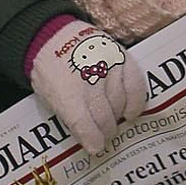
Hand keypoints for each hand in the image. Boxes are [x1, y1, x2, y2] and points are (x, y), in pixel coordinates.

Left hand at [29, 19, 146, 153]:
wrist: (52, 35)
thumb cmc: (50, 71)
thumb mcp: (50, 98)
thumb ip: (70, 118)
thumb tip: (90, 139)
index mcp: (67, 92)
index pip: (84, 124)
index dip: (93, 140)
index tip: (96, 149)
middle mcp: (90, 79)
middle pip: (105, 116)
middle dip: (106, 131)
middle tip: (106, 138)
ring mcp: (107, 65)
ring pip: (120, 102)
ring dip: (118, 118)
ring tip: (115, 124)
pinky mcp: (120, 56)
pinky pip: (136, 83)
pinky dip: (136, 102)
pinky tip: (130, 112)